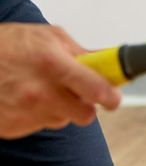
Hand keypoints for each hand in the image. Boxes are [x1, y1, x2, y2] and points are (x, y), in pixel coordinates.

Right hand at [0, 23, 121, 139]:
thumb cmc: (12, 44)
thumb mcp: (51, 37)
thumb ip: (83, 52)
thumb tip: (111, 59)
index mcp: (53, 65)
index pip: (95, 90)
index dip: (111, 95)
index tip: (115, 96)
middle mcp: (38, 93)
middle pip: (84, 114)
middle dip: (86, 103)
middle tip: (79, 90)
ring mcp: (24, 113)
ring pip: (62, 120)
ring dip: (61, 107)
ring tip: (45, 87)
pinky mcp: (11, 128)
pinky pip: (40, 125)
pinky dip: (40, 113)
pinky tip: (28, 97)